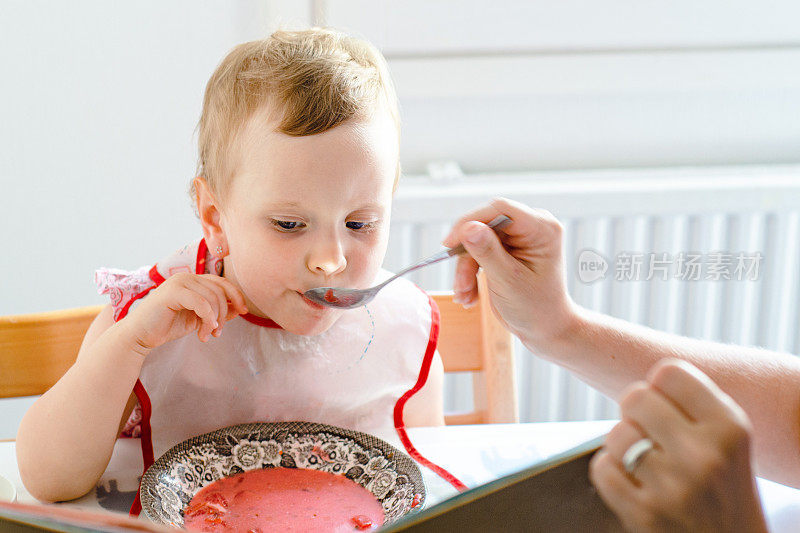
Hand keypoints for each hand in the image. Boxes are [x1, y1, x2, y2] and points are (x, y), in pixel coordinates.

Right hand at [121, 273, 246, 352]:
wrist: (140, 335)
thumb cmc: (167, 326)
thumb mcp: (198, 319)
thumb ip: (217, 312)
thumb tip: (240, 308)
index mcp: (193, 281)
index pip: (222, 283)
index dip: (236, 296)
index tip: (244, 311)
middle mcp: (187, 277)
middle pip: (219, 291)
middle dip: (224, 314)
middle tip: (217, 332)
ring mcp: (179, 282)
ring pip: (212, 298)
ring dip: (214, 321)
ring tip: (207, 335)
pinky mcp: (172, 292)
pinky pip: (201, 303)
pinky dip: (207, 318)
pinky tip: (203, 332)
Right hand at [442, 197, 574, 351]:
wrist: (545, 329)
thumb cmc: (536, 308)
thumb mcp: (509, 281)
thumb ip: (488, 252)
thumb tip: (468, 227)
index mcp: (541, 228)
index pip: (499, 209)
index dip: (470, 221)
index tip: (449, 243)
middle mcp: (531, 226)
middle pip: (484, 225)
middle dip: (468, 256)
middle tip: (460, 284)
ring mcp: (518, 237)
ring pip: (476, 241)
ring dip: (466, 270)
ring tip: (466, 296)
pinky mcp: (506, 249)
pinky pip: (478, 251)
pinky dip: (470, 273)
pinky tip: (470, 295)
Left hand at [589, 359, 767, 531]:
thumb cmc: (722, 483)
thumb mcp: (727, 436)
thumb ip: (691, 400)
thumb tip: (636, 367)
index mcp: (729, 428)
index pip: (668, 372)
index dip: (660, 387)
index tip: (667, 404)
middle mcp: (703, 455)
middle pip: (635, 396)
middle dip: (637, 412)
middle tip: (651, 431)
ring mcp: (673, 487)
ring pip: (616, 433)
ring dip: (623, 445)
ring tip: (646, 460)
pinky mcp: (644, 514)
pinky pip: (602, 468)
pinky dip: (611, 472)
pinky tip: (635, 482)